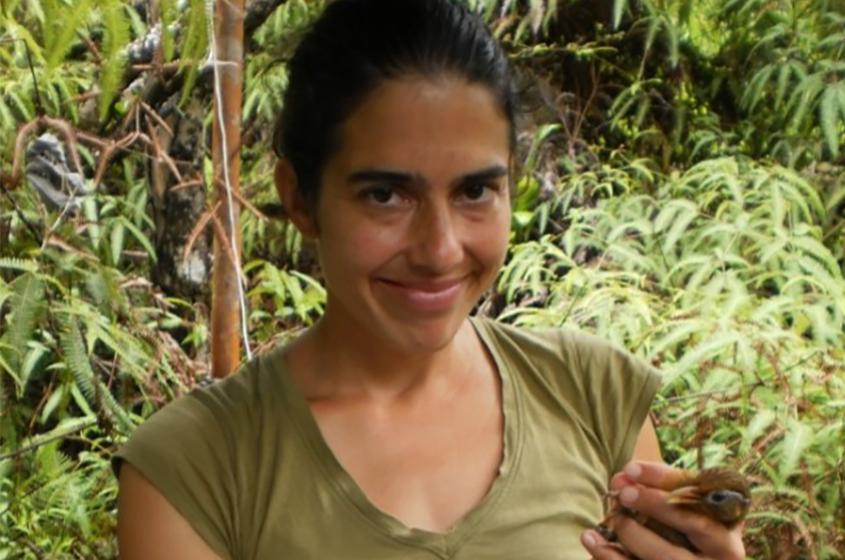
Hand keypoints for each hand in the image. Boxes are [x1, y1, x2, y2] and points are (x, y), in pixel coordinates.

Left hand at [580, 461, 747, 559]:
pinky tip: (591, 538)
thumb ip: (657, 487)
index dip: (663, 479)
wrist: (687, 557)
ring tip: (612, 518)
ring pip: (664, 556)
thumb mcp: (681, 504)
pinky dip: (609, 556)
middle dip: (654, 504)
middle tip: (623, 493)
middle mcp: (724, 553)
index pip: (699, 494)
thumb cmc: (681, 525)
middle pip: (692, 526)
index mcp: (729, 520)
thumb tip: (622, 478)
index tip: (630, 468)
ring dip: (630, 534)